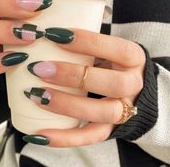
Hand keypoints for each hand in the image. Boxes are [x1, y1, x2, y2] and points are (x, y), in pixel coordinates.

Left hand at [23, 29, 145, 146]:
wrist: (129, 88)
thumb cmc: (109, 62)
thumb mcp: (105, 47)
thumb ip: (85, 41)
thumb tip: (44, 30)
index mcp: (133, 59)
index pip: (116, 49)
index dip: (86, 42)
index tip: (53, 35)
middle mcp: (133, 85)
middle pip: (111, 83)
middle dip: (72, 75)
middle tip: (39, 68)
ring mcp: (124, 110)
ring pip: (101, 112)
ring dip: (66, 105)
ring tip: (36, 96)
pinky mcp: (111, 128)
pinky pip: (91, 136)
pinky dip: (65, 137)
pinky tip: (40, 134)